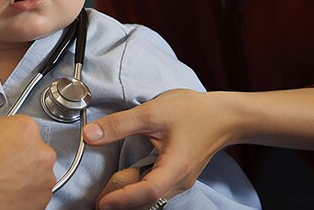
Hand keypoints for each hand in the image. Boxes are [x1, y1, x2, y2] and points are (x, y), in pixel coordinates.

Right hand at [0, 113, 56, 209]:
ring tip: (0, 181)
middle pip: (34, 152)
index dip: (9, 136)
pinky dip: (21, 196)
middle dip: (20, 157)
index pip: (24, 128)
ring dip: (23, 177)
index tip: (1, 143)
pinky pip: (33, 197)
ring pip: (36, 176)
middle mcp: (42, 154)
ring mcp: (43, 181)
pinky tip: (3, 194)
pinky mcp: (40, 203)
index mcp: (27, 129)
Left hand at [83, 89, 229, 209]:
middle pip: (147, 201)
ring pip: (150, 198)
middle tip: (96, 199)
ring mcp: (179, 180)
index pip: (147, 192)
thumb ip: (119, 125)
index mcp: (176, 168)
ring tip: (106, 193)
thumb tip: (89, 134)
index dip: (122, 199)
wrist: (223, 115)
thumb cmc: (193, 112)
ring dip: (128, 198)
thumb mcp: (152, 112)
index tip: (101, 202)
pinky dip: (136, 190)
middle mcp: (179, 181)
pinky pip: (154, 190)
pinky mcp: (177, 176)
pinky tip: (123, 181)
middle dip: (121, 203)